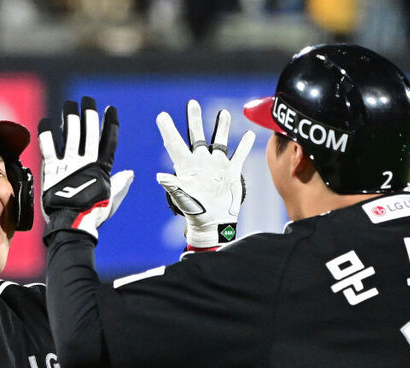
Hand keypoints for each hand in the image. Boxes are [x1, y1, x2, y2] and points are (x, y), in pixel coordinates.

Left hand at [39, 97, 133, 242]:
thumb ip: (120, 184)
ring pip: (71, 134)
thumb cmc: (93, 215)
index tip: (111, 110)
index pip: (108, 142)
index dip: (110, 124)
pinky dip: (47, 133)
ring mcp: (69, 165)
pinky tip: (47, 121)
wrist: (73, 224)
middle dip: (89, 114)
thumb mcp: (111, 200)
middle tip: (87, 100)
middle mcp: (86, 163)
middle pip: (89, 133)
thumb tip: (129, 173)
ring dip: (70, 117)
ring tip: (69, 104)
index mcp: (102, 170)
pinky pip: (49, 147)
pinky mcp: (52, 170)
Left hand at [156, 101, 253, 249]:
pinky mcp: (231, 171)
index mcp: (186, 166)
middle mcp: (201, 162)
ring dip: (221, 127)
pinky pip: (239, 155)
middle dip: (194, 119)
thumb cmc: (196, 211)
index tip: (161, 116)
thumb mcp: (182, 198)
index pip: (174, 144)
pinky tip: (249, 134)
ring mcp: (216, 165)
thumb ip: (173, 186)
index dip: (168, 130)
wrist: (215, 222)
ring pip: (219, 140)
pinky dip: (244, 145)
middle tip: (192, 103)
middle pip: (196, 135)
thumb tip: (160, 176)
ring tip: (223, 113)